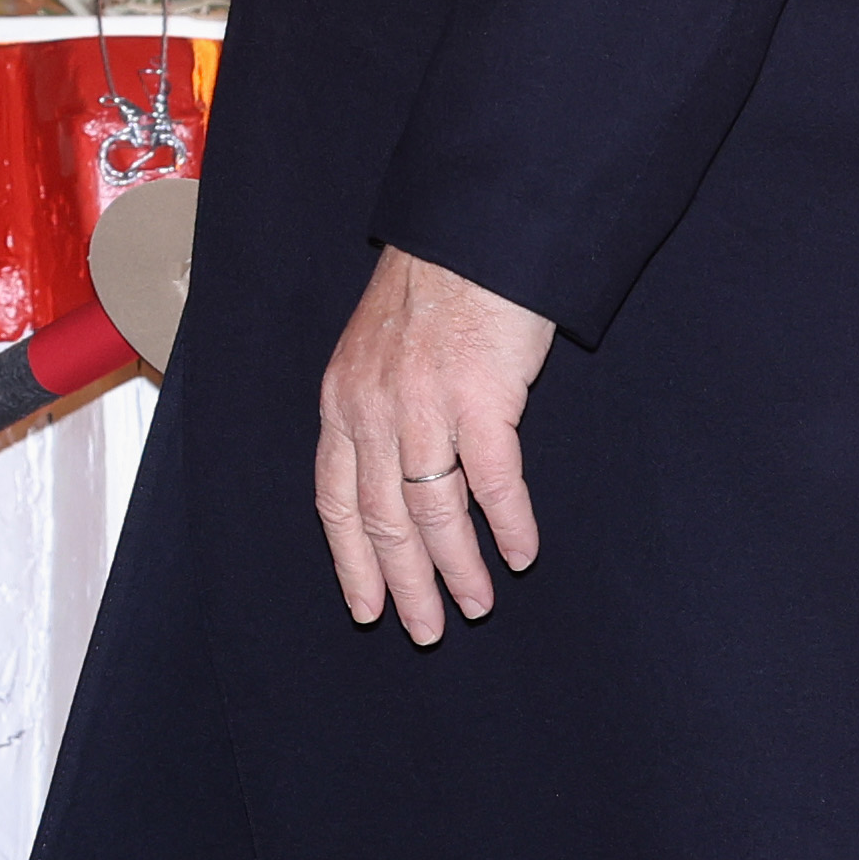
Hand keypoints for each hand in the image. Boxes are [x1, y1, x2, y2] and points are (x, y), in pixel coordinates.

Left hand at [312, 246, 556, 637]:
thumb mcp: (377, 344)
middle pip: (383, 520)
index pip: (336, 500)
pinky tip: (522, 552)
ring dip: (458, 567)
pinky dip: (509, 523)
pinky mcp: (482, 398)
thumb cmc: (438, 284)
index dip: (351, 561)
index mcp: (343, 399)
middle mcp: (373, 408)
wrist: (476, 231)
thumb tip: (391, 466)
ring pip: (434, 512)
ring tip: (478, 604)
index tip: (366, 608)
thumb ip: (376, 404)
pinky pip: (493, 482)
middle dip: (405, 583)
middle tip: (427, 628)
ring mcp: (425, 405)